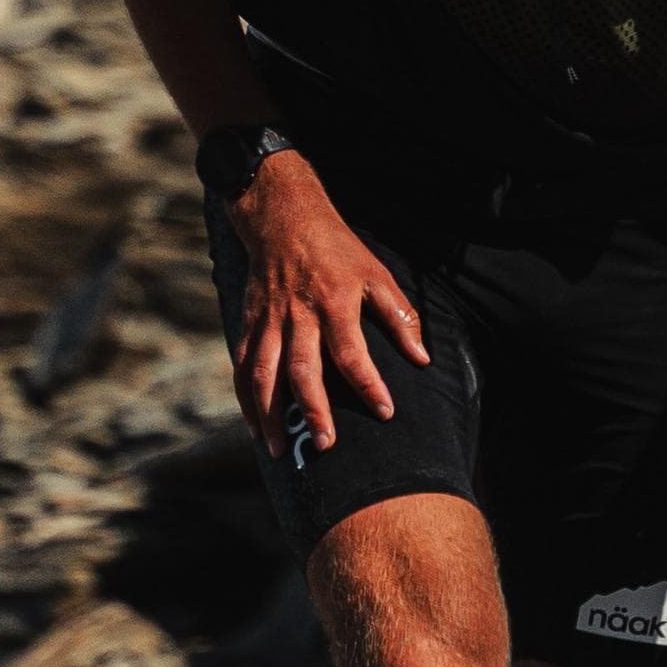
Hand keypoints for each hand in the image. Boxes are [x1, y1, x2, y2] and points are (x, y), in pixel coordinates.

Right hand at [225, 153, 426, 452]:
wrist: (284, 218)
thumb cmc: (338, 250)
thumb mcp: (376, 273)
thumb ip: (400, 316)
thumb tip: (423, 358)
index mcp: (335, 302)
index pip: (352, 352)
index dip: (369, 384)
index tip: (385, 412)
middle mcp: (299, 314)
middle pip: (303, 369)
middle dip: (313, 410)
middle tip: (325, 444)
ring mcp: (269, 319)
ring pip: (264, 372)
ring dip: (269, 413)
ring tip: (278, 448)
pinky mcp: (248, 321)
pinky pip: (242, 364)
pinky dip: (245, 397)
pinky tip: (254, 425)